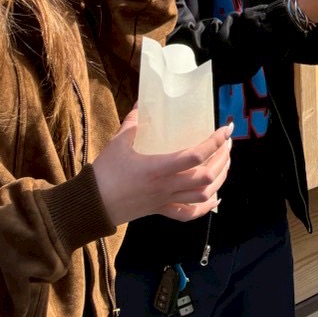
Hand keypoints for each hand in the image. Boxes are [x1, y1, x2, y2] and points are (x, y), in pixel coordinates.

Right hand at [92, 108, 232, 223]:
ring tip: (225, 163)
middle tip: (227, 143)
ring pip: (203, 196)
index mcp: (157, 168)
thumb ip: (133, 122)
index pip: (195, 156)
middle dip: (222, 159)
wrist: (90, 206)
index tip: (225, 129)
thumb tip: (142, 102)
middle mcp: (166, 186)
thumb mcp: (118, 142)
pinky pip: (188, 214)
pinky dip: (206, 207)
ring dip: (219, 179)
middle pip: (206, 178)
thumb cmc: (104, 173)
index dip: (214, 142)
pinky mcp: (161, 210)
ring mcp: (165, 201)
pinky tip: (215, 197)